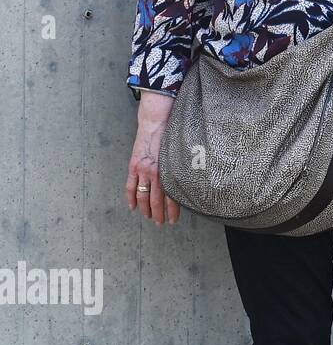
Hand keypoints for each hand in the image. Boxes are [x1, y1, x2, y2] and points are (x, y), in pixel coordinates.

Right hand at [125, 93, 181, 225]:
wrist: (156, 120)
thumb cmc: (173, 136)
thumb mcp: (181, 154)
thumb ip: (181, 170)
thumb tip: (189, 186)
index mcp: (168, 171)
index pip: (171, 197)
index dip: (172, 211)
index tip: (174, 220)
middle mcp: (154, 172)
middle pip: (155, 200)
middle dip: (158, 214)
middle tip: (161, 224)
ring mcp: (141, 169)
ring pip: (142, 195)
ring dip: (145, 209)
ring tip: (149, 218)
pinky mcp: (133, 166)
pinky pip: (129, 186)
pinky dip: (131, 197)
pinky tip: (133, 207)